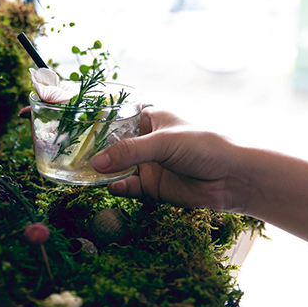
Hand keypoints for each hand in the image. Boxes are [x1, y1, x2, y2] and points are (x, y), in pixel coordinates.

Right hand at [91, 108, 252, 212]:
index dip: (98, 124)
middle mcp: (147, 141)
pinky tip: (113, 187)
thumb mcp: (164, 142)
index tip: (76, 130)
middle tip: (74, 157)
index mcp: (151, 119)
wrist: (233, 178)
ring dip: (104, 172)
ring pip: (118, 168)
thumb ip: (130, 151)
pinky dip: (120, 188)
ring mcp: (149, 165)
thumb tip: (96, 162)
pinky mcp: (153, 187)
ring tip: (87, 174)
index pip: (118, 118)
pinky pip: (130, 187)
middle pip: (114, 146)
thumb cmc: (205, 145)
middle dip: (96, 152)